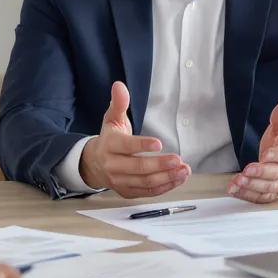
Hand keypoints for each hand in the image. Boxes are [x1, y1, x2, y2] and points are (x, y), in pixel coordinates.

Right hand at [81, 81, 189, 197]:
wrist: (94, 164)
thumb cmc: (109, 140)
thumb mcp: (112, 119)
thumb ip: (118, 103)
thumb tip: (119, 85)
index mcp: (110, 146)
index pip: (126, 146)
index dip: (142, 145)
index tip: (159, 143)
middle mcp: (113, 166)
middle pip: (138, 168)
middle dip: (160, 164)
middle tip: (178, 159)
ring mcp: (120, 181)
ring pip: (145, 182)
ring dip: (167, 178)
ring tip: (184, 170)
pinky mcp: (128, 192)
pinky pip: (148, 192)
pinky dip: (165, 187)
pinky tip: (178, 179)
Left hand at [229, 100, 277, 202]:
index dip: (275, 156)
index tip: (265, 155)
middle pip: (275, 175)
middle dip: (260, 174)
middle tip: (246, 171)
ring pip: (267, 188)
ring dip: (252, 186)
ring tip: (237, 182)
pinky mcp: (271, 194)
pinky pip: (260, 198)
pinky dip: (247, 195)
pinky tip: (235, 190)